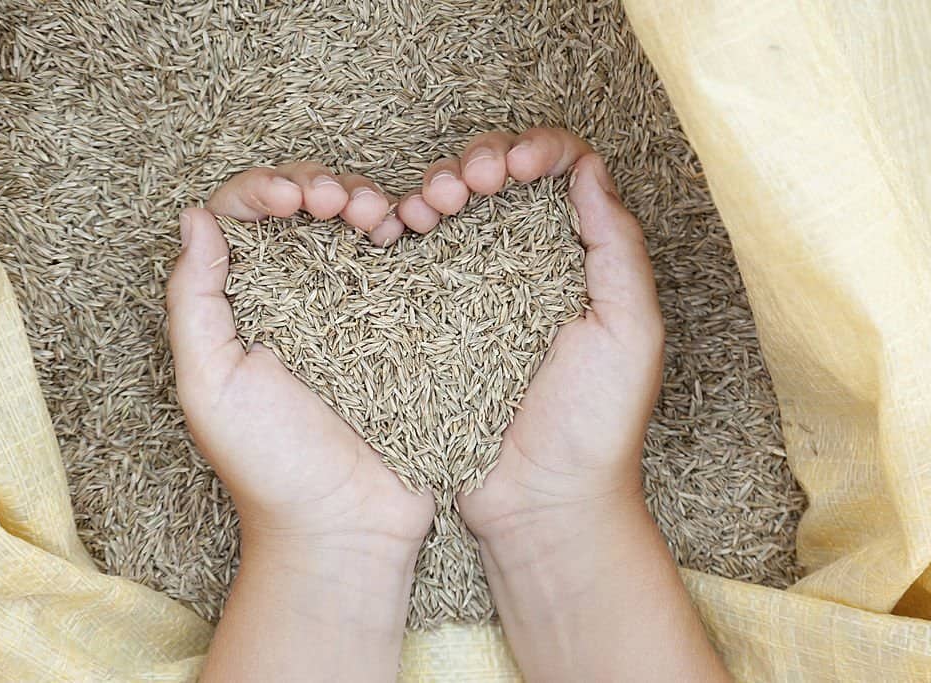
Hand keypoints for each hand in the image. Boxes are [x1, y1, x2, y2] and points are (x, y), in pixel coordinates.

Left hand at [167, 163, 433, 681]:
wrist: (348, 523)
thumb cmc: (270, 464)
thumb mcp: (209, 384)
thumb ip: (193, 301)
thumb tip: (194, 218)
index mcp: (238, 306)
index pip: (240, 216)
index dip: (266, 189)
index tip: (295, 199)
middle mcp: (290, 297)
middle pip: (298, 206)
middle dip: (318, 183)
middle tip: (341, 202)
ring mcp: (348, 308)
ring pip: (347, 222)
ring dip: (360, 197)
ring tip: (378, 215)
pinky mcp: (395, 325)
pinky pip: (394, 260)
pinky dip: (399, 230)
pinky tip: (406, 231)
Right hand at [440, 129, 725, 680]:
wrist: (538, 502)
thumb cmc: (595, 425)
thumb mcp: (630, 332)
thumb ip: (616, 249)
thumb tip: (587, 170)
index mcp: (579, 259)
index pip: (561, 172)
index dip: (534, 149)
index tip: (513, 165)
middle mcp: (527, 264)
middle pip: (499, 177)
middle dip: (477, 160)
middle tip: (463, 185)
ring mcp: (475, 290)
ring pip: (452, 207)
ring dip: (436, 185)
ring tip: (426, 206)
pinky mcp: (432, 319)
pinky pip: (416, 256)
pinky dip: (404, 228)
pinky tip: (395, 230)